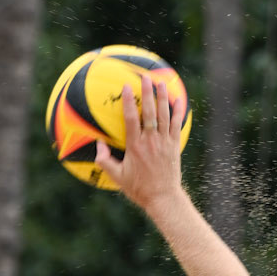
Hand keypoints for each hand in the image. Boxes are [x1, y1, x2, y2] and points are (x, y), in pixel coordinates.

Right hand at [93, 73, 186, 211]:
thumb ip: (105, 160)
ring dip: (163, 97)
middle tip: (146, 78)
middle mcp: (151, 141)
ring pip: (165, 115)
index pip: (132, 118)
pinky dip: (178, 112)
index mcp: (135, 146)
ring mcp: (164, 142)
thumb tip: (97, 144)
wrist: (162, 198)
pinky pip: (177, 125)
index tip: (127, 87)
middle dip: (148, 92)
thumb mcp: (117, 177)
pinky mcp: (174, 146)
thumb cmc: (138, 188)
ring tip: (161, 83)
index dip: (129, 101)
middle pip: (150, 112)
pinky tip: (179, 100)